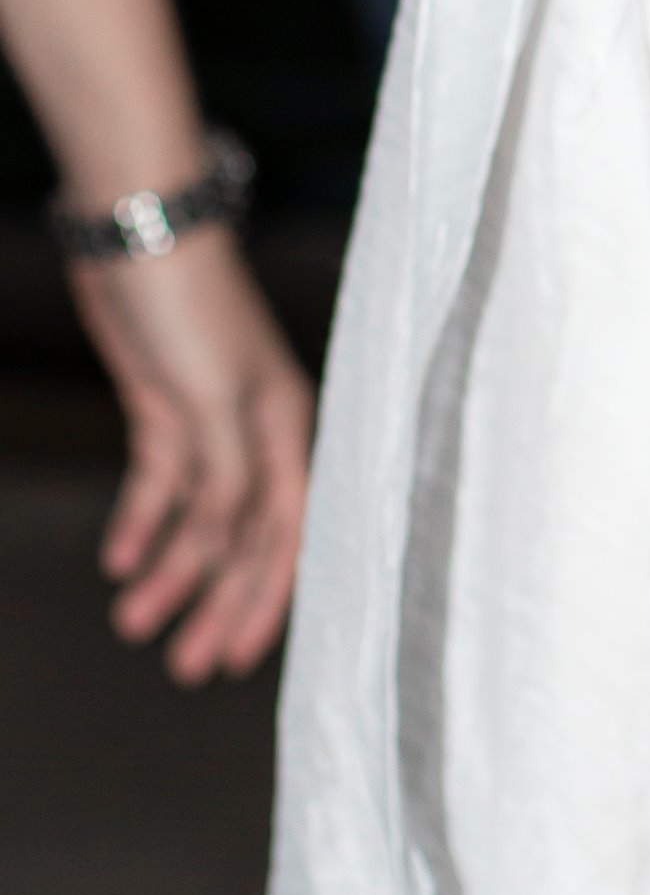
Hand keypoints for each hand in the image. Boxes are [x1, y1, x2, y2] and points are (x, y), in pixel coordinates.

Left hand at [64, 225, 311, 680]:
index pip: (284, 532)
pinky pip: (159, 483)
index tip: (236, 659)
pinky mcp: (165, 407)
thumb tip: (237, 539)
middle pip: (241, 537)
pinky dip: (141, 523)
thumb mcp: (216, 396)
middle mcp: (254, 430)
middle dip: (216, 602)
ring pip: (196, 518)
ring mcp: (208, 419)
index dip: (264, 597)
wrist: (137, 230)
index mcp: (284, 426)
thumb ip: (229, 473)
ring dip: (169, 571)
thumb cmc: (191, 303)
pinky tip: (119, 560)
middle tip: (184, 665)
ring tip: (132, 620)